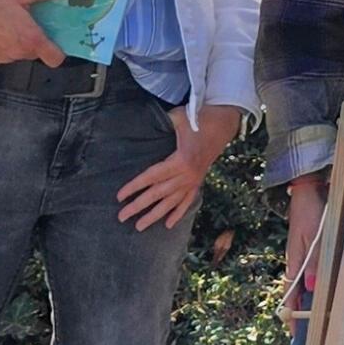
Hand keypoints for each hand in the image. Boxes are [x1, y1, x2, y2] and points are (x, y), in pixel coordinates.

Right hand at [0, 0, 72, 64]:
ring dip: (20, 43)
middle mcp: (20, 52)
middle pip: (38, 53)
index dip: (58, 51)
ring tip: (12, 25)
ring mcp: (4, 58)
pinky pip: (6, 55)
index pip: (56, 58)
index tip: (56, 39)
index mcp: (32, 39)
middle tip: (30, 23)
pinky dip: (5, 46)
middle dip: (36, 40)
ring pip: (21, 53)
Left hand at [116, 104, 240, 230]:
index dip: (134, 187)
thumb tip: (144, 123)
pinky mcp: (199, 181)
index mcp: (181, 160)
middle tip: (122, 217)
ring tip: (139, 227)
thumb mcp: (179, 117)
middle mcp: (187, 175)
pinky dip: (178, 213)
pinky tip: (168, 225)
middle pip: (158, 193)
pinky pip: (187, 201)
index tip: (119, 197)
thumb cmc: (200, 120)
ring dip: (155, 215)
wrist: (224, 124)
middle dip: (139, 206)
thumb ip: (162, 123)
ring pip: (171, 202)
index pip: (152, 177)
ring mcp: (194, 180)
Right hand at [284, 181, 327, 332]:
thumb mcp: (316, 237)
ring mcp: (303, 255)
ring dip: (312, 299)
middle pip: (297, 293)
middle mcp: (297, 261)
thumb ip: (316, 261)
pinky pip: (312, 272)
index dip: (292, 315)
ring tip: (322, 315)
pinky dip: (316, 284)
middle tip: (312, 330)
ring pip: (305, 284)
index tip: (296, 334)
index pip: (291, 295)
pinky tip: (326, 289)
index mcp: (295, 262)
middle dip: (303, 311)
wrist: (308, 190)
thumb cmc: (311, 212)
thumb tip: (313, 288)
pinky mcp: (310, 248)